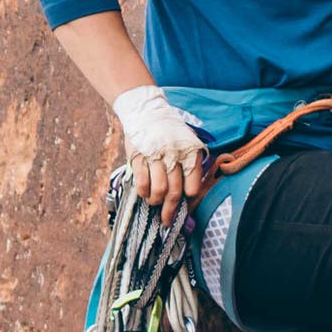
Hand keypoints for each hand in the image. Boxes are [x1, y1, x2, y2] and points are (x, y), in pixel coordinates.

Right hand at [112, 84, 207, 207]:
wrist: (145, 110)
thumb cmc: (169, 131)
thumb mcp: (187, 141)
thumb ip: (190, 164)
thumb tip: (189, 194)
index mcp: (189, 152)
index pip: (193, 183)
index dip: (188, 197)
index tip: (184, 202)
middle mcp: (174, 155)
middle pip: (175, 191)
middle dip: (171, 211)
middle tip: (167, 221)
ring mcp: (155, 156)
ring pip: (159, 190)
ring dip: (156, 201)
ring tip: (154, 202)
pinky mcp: (138, 157)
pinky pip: (142, 183)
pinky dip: (143, 193)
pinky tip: (144, 194)